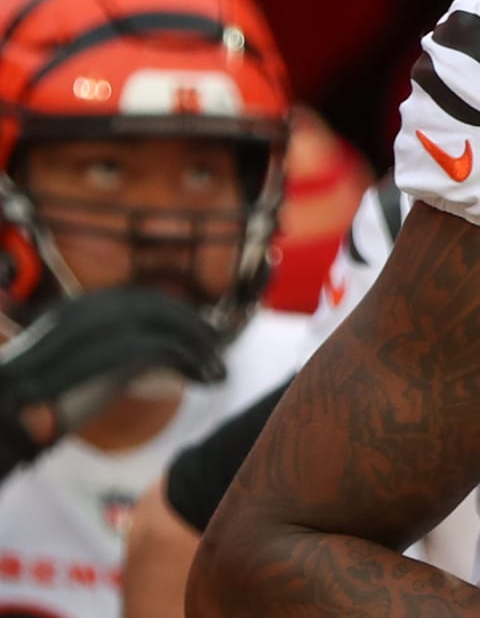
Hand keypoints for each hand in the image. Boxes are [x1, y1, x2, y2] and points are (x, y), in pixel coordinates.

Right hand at [0, 287, 224, 463]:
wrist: (7, 419)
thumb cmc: (44, 404)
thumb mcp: (87, 367)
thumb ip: (121, 353)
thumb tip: (169, 353)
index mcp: (81, 309)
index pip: (145, 300)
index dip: (181, 315)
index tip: (207, 335)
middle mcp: (85, 309)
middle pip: (158, 305)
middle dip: (195, 326)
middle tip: (220, 351)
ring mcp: (90, 326)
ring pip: (161, 323)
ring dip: (197, 344)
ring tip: (218, 370)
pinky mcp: (97, 350)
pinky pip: (155, 347)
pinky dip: (187, 358)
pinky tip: (204, 376)